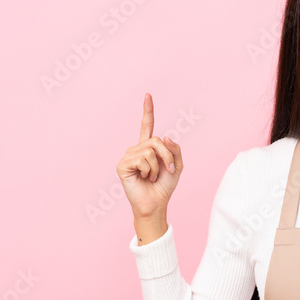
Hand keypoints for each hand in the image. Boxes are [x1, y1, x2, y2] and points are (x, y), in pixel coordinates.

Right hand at [116, 93, 183, 219]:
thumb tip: (164, 136)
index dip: (148, 111)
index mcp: (148, 148)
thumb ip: (174, 150)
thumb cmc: (164, 186)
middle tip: (167, 171)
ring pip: (150, 151)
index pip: (147, 126)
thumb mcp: (177, 166)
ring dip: (157, 167)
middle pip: (156, 141)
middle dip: (167, 157)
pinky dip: (148, 171)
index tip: (148, 95)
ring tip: (152, 177)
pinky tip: (144, 178)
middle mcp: (137, 149)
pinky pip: (142, 160)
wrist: (156, 204)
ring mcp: (128, 156)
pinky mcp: (123, 165)